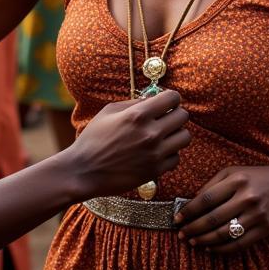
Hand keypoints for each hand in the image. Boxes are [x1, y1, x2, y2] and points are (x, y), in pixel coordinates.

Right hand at [65, 89, 190, 196]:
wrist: (84, 171)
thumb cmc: (93, 138)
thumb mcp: (109, 111)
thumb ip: (134, 103)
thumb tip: (153, 98)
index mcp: (138, 115)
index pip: (173, 98)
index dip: (170, 98)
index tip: (165, 102)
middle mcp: (150, 133)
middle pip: (183, 116)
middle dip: (175, 114)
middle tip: (164, 118)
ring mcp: (155, 153)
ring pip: (185, 137)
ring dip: (176, 134)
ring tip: (163, 135)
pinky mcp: (155, 171)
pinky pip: (177, 158)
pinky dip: (170, 154)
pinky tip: (156, 152)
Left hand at [174, 159, 268, 250]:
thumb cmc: (254, 176)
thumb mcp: (232, 172)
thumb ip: (212, 185)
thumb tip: (191, 203)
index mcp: (236, 180)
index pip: (206, 198)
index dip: (189, 210)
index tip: (176, 218)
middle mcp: (246, 198)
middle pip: (213, 218)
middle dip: (193, 228)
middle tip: (181, 234)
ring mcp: (256, 215)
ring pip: (224, 233)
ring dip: (204, 240)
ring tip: (192, 242)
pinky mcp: (265, 229)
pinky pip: (239, 243)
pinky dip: (222, 248)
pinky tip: (210, 248)